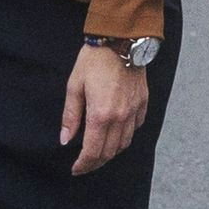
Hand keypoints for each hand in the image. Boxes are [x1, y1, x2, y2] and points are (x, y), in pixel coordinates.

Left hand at [62, 47, 150, 174]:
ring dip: (111, 152)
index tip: (75, 169)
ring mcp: (134, 110)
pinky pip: (136, 128)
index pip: (93, 151)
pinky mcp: (143, 102)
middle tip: (84, 165)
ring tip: (99, 152)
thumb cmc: (94, 60)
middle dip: (95, 163)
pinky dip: (125, 136)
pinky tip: (115, 133)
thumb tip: (66, 140)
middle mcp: (121, 117)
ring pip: (124, 143)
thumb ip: (71, 116)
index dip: (83, 164)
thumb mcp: (74, 86)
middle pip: (110, 152)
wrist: (122, 39)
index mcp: (101, 114)